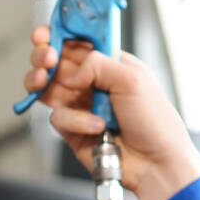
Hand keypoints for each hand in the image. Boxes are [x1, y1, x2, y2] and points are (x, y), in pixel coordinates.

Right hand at [22, 25, 199, 199]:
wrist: (156, 164)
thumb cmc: (155, 120)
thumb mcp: (132, 79)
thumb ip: (97, 64)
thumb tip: (70, 73)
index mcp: (111, 64)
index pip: (78, 43)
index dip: (58, 36)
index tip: (44, 35)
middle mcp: (94, 83)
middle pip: (56, 63)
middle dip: (44, 57)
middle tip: (45, 60)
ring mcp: (82, 106)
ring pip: (47, 88)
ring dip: (43, 84)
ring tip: (45, 82)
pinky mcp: (73, 130)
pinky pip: (58, 118)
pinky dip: (75, 121)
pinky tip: (96, 127)